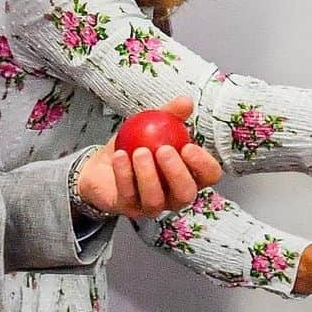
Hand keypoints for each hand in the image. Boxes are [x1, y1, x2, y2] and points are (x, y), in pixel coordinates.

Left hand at [77, 96, 222, 218]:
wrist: (102, 163)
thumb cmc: (135, 146)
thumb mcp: (153, 124)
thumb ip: (171, 114)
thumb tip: (186, 102)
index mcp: (189, 174)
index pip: (209, 176)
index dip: (203, 164)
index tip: (188, 145)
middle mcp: (174, 194)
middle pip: (186, 194)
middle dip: (177, 173)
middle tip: (164, 150)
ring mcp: (152, 205)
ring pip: (156, 200)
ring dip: (148, 175)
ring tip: (139, 152)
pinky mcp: (128, 209)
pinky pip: (128, 195)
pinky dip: (124, 174)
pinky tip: (120, 156)